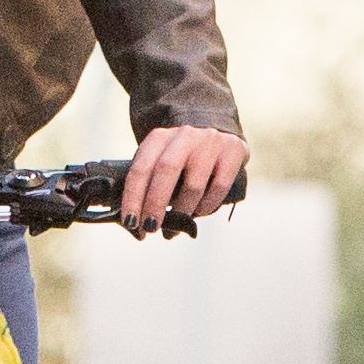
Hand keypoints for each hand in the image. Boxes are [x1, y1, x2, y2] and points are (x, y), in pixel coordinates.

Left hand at [117, 124, 247, 234]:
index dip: (133, 198)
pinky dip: (207, 206)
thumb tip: (136, 224)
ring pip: (193, 184)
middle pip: (165, 171)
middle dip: (155, 204)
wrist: (219, 136)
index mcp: (159, 137)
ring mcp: (210, 141)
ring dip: (183, 211)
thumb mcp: (162, 162)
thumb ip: (149, 186)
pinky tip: (199, 212)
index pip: (140, 168)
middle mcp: (184, 135)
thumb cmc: (183, 160)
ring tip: (179, 224)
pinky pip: (219, 187)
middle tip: (151, 228)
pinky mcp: (233, 150)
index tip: (130, 222)